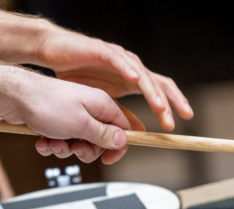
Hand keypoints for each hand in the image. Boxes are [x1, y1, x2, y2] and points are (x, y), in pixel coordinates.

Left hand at [0, 64, 130, 163]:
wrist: (14, 97)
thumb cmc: (46, 104)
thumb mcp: (82, 125)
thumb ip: (104, 135)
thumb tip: (122, 140)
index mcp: (101, 105)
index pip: (122, 129)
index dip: (117, 147)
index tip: (107, 158)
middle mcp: (90, 109)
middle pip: (101, 141)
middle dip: (87, 151)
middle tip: (75, 148)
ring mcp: (74, 115)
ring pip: (81, 143)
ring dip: (66, 149)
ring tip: (54, 142)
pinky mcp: (59, 121)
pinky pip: (64, 141)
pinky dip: (53, 144)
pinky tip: (44, 140)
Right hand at [37, 26, 193, 130]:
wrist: (55, 55)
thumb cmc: (79, 78)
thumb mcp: (104, 103)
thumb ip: (121, 115)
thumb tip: (139, 131)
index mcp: (134, 82)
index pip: (160, 93)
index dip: (173, 107)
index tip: (178, 124)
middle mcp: (131, 70)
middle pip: (158, 84)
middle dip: (170, 102)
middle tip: (176, 119)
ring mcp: (119, 59)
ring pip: (142, 74)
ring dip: (152, 91)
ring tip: (159, 107)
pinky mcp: (102, 51)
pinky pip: (118, 60)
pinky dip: (127, 69)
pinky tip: (135, 79)